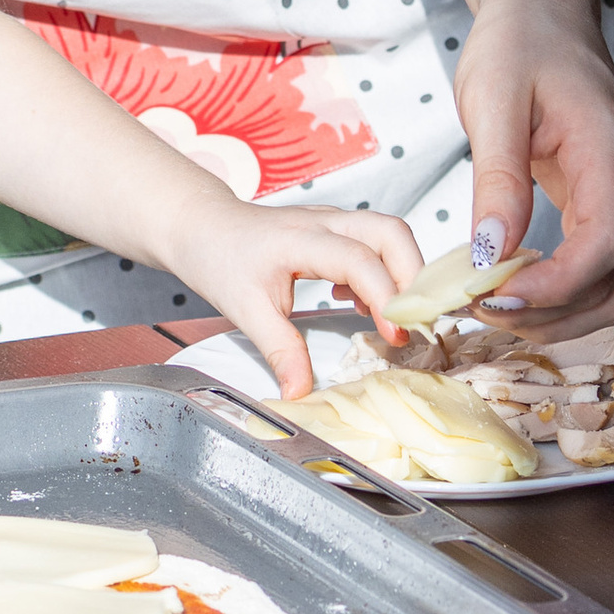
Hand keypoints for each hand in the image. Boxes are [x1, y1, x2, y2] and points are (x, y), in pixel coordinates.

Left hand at [156, 187, 421, 399]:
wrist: (200, 226)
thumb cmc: (218, 257)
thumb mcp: (244, 310)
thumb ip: (280, 350)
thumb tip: (301, 392)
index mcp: (298, 239)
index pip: (358, 259)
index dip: (385, 297)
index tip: (395, 335)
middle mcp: (322, 222)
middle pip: (391, 233)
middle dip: (413, 276)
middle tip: (412, 323)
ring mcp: (331, 222)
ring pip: (388, 234)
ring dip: (402, 274)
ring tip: (387, 318)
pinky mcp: (334, 230)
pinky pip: (375, 243)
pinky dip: (383, 273)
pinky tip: (360, 303)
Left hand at [452, 0, 613, 332]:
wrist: (544, 13)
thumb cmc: (519, 43)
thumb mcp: (493, 99)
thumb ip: (498, 177)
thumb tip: (491, 253)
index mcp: (613, 149)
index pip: (608, 242)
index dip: (559, 285)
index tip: (499, 299)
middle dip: (557, 312)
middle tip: (484, 315)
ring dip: (562, 313)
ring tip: (493, 311)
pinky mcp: (610, 202)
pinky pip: (600, 264)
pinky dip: (562, 292)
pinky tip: (513, 292)